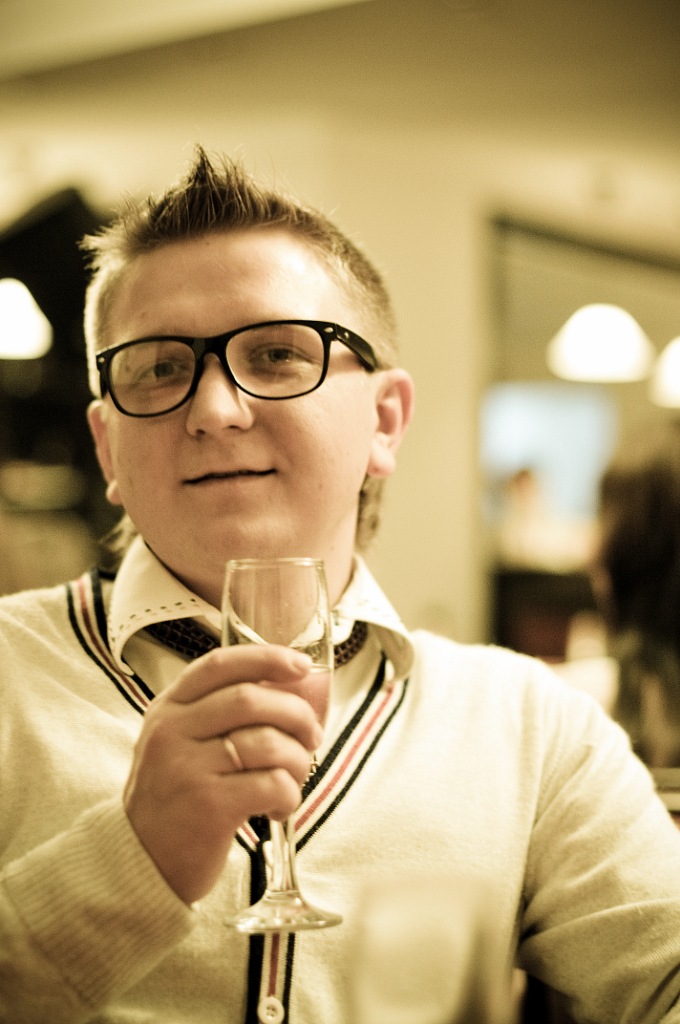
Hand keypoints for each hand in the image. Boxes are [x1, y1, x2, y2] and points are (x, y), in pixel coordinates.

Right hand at [123, 645, 323, 904]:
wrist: (140, 863)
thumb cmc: (175, 798)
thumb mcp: (179, 743)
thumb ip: (217, 713)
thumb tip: (289, 688)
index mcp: (167, 709)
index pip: (219, 665)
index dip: (265, 658)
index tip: (302, 666)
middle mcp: (172, 731)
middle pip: (252, 699)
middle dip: (297, 714)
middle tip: (312, 735)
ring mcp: (188, 768)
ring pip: (269, 742)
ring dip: (298, 760)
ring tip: (293, 778)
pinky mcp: (209, 806)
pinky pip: (272, 784)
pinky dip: (289, 795)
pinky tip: (277, 808)